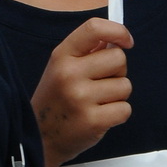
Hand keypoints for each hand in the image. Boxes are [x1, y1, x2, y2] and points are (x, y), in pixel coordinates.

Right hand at [32, 18, 132, 166]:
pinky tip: (99, 116)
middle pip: (118, 58)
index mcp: (61, 56)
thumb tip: (117, 40)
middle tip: (100, 83)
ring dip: (117, 95)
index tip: (126, 41)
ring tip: (96, 102)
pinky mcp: (93, 120)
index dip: (117, 31)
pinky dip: (117, 113)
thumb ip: (86, 52)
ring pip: (125, 85)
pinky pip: (125, 108)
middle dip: (117, 71)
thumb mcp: (61, 68)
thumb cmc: (56, 99)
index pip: (94, 28)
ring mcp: (80, 97)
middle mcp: (69, 73)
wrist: (40, 137)